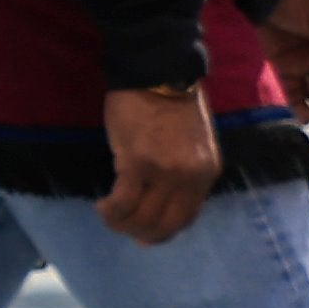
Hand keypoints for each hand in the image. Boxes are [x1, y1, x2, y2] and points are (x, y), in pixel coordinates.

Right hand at [97, 85, 222, 235]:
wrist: (157, 72)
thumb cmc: (172, 103)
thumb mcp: (193, 144)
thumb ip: (184, 173)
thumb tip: (160, 201)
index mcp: (206, 173)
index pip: (186, 218)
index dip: (163, 232)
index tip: (145, 235)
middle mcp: (189, 178)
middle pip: (164, 224)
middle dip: (140, 233)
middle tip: (122, 228)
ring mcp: (164, 173)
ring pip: (141, 217)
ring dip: (121, 223)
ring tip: (109, 215)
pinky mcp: (136, 164)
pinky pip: (122, 202)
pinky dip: (110, 211)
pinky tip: (102, 206)